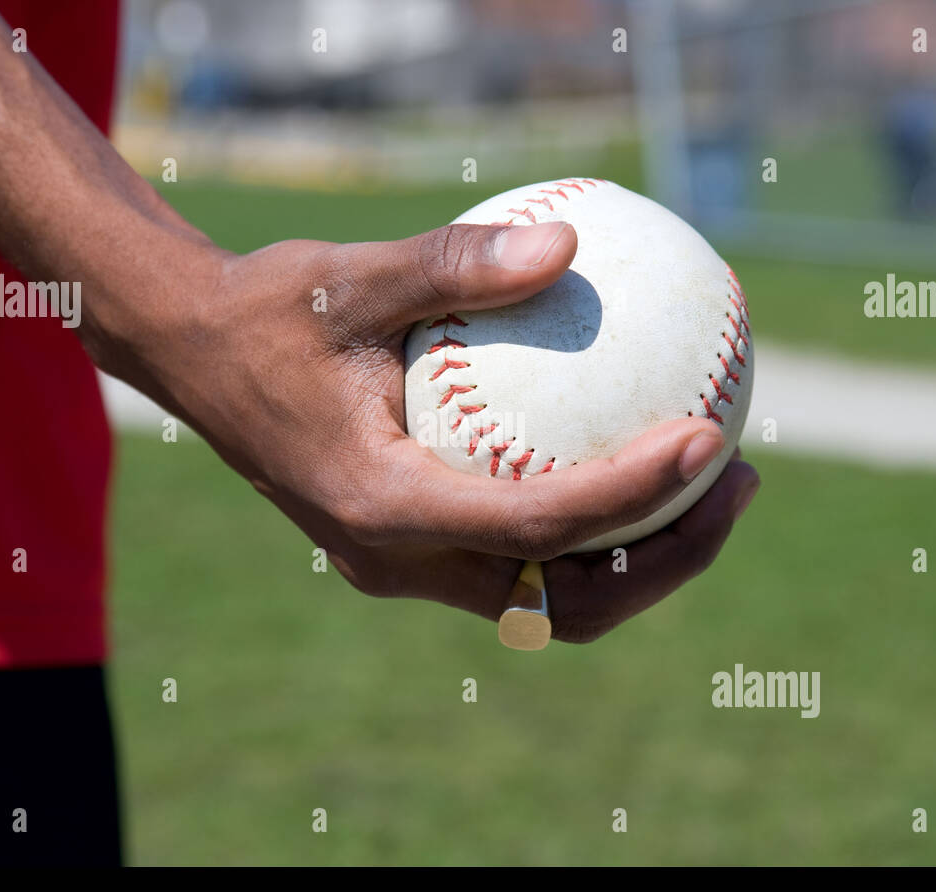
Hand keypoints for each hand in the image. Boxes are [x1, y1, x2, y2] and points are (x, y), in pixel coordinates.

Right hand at [101, 221, 758, 641]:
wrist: (196, 359)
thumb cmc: (268, 312)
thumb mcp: (352, 273)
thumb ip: (454, 263)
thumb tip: (567, 246)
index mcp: (380, 506)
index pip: (534, 524)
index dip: (635, 494)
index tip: (713, 437)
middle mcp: (396, 559)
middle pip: (562, 602)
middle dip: (665, 559)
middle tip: (739, 480)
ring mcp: (405, 566)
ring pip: (550, 598)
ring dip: (640, 557)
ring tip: (713, 481)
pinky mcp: (415, 551)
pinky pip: (524, 563)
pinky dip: (592, 531)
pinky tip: (636, 462)